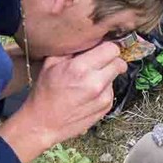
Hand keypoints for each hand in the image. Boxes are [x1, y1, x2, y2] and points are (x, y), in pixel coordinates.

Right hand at [0, 42, 126, 162]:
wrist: (43, 123)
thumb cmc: (45, 93)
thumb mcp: (51, 63)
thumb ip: (73, 49)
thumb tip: (91, 40)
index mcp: (81, 68)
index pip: (112, 49)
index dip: (108, 47)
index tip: (103, 49)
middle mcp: (95, 82)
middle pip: (119, 62)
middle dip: (112, 60)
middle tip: (100, 63)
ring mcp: (103, 97)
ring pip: (115, 77)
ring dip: (107, 75)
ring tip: (88, 81)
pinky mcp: (106, 107)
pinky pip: (111, 90)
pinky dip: (104, 89)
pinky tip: (88, 93)